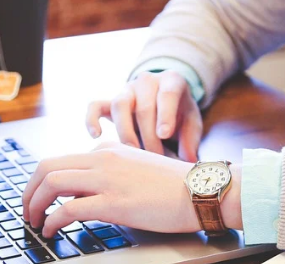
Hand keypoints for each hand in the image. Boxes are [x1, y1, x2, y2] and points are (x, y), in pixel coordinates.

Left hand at [22, 142, 242, 237]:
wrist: (201, 190)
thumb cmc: (177, 186)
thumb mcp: (139, 170)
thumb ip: (114, 174)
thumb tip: (91, 193)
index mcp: (109, 150)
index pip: (63, 161)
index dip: (44, 183)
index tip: (40, 199)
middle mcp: (103, 159)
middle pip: (47, 167)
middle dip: (29, 191)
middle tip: (27, 211)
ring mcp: (107, 179)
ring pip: (51, 183)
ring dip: (34, 204)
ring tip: (33, 222)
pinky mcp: (113, 203)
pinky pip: (68, 209)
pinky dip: (52, 221)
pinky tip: (51, 232)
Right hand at [85, 70, 202, 161]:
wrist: (165, 102)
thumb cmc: (180, 115)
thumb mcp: (192, 123)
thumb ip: (191, 140)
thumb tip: (188, 160)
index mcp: (172, 81)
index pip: (167, 94)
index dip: (165, 114)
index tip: (164, 134)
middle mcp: (147, 81)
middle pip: (143, 107)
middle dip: (149, 136)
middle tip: (155, 158)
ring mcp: (127, 90)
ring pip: (119, 105)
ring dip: (126, 132)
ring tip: (133, 153)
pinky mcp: (110, 101)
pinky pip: (95, 106)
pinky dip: (92, 119)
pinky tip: (96, 136)